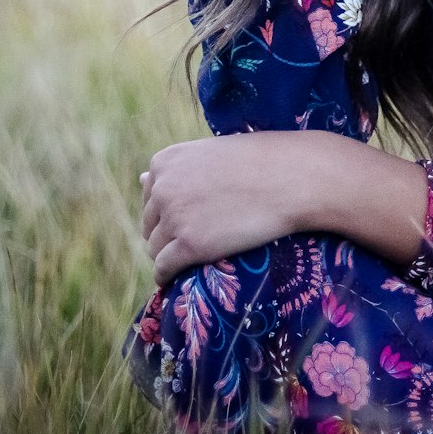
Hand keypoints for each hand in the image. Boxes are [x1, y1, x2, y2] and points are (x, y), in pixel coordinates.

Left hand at [140, 132, 319, 286]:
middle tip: (195, 240)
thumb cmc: (259, 161)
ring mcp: (174, 217)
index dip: (169, 210)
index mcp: (165, 161)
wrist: (291, 177)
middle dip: (167, 234)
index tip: (192, 217)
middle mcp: (162, 187)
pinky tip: (178, 279)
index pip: (150, 196)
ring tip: (192, 259)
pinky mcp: (188, 245)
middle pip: (149, 224)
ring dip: (168, 256)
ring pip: (154, 249)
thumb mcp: (212, 154)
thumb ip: (178, 169)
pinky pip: (163, 269)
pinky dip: (167, 277)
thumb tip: (141, 179)